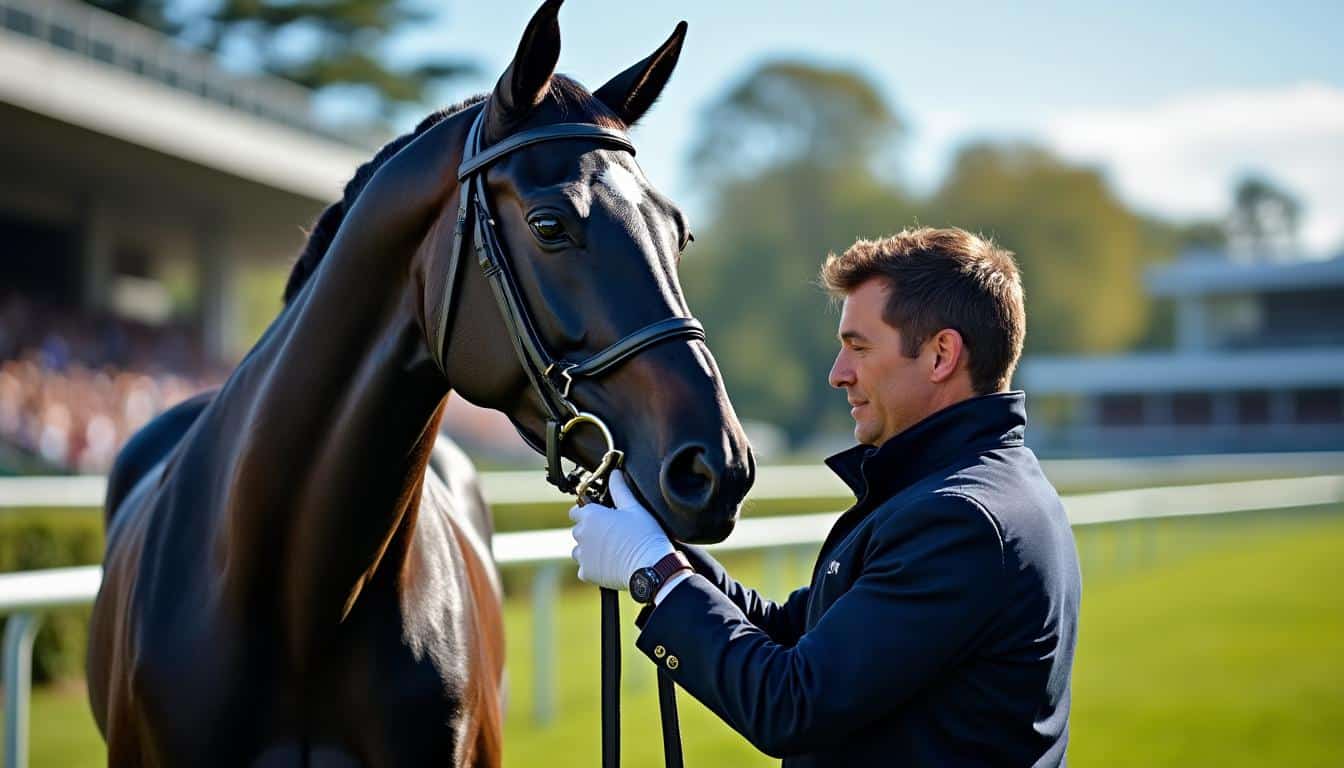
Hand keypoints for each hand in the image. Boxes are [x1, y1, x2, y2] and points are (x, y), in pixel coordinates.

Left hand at [569, 470, 673, 590]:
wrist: (650, 567)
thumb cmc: (644, 535)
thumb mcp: (634, 507)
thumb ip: (620, 488)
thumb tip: (615, 473)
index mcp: (590, 516)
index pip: (576, 511)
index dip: (588, 512)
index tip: (601, 516)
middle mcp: (581, 534)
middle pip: (579, 530)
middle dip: (591, 531)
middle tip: (613, 533)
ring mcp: (582, 555)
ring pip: (580, 550)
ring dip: (590, 549)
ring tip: (612, 550)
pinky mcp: (586, 573)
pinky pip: (585, 568)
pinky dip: (594, 567)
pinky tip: (611, 563)